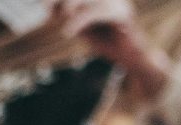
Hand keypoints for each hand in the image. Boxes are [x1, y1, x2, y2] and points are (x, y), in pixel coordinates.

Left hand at [50, 0, 165, 92]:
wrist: (135, 62)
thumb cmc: (110, 44)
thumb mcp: (84, 27)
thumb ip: (69, 15)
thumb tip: (47, 6)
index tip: (45, 4)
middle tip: (46, 7)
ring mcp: (117, 2)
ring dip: (67, 6)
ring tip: (57, 19)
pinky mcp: (122, 15)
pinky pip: (95, 13)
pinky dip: (79, 22)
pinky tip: (68, 33)